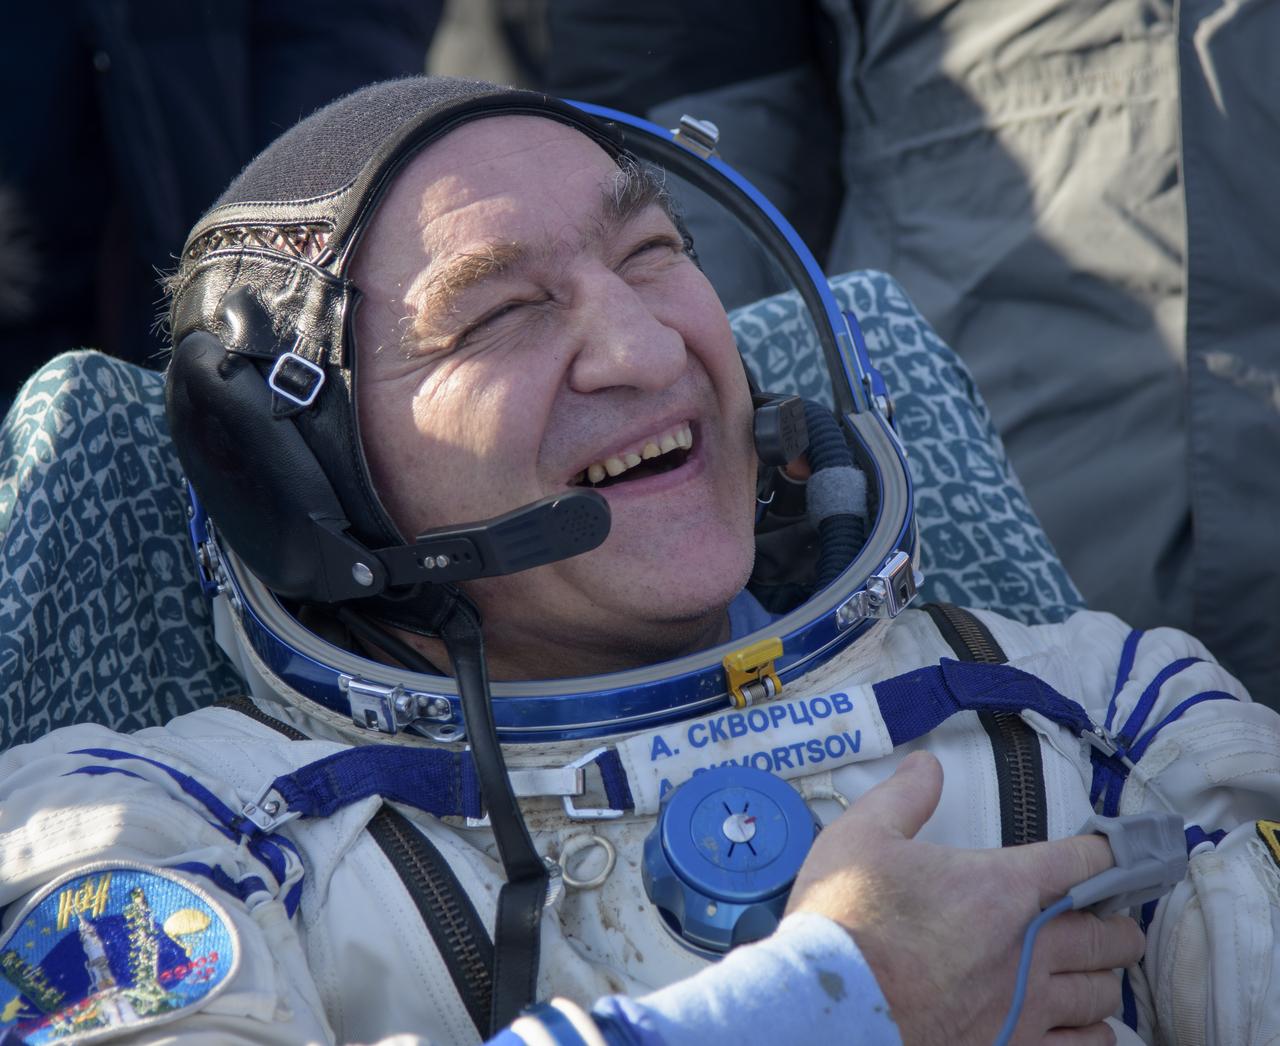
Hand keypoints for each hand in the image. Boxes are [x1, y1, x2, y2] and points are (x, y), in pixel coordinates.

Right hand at [786, 751, 1144, 1043]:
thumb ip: (904, 796)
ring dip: (1100, 977)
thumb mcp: (862, 836)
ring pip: (1103, 994)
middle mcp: (1029, 949)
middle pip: (1111, 936)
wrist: (832, 1005)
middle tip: (1106, 919)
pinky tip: (1081, 1024)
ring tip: (1090, 971)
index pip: (1084, 862)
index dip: (1102, 854)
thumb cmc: (845, 921)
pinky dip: (1091, 1032)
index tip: (1106, 854)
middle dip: (1116, 923)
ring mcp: (1027, 1008)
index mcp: (1001, 888)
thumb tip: (926, 766)